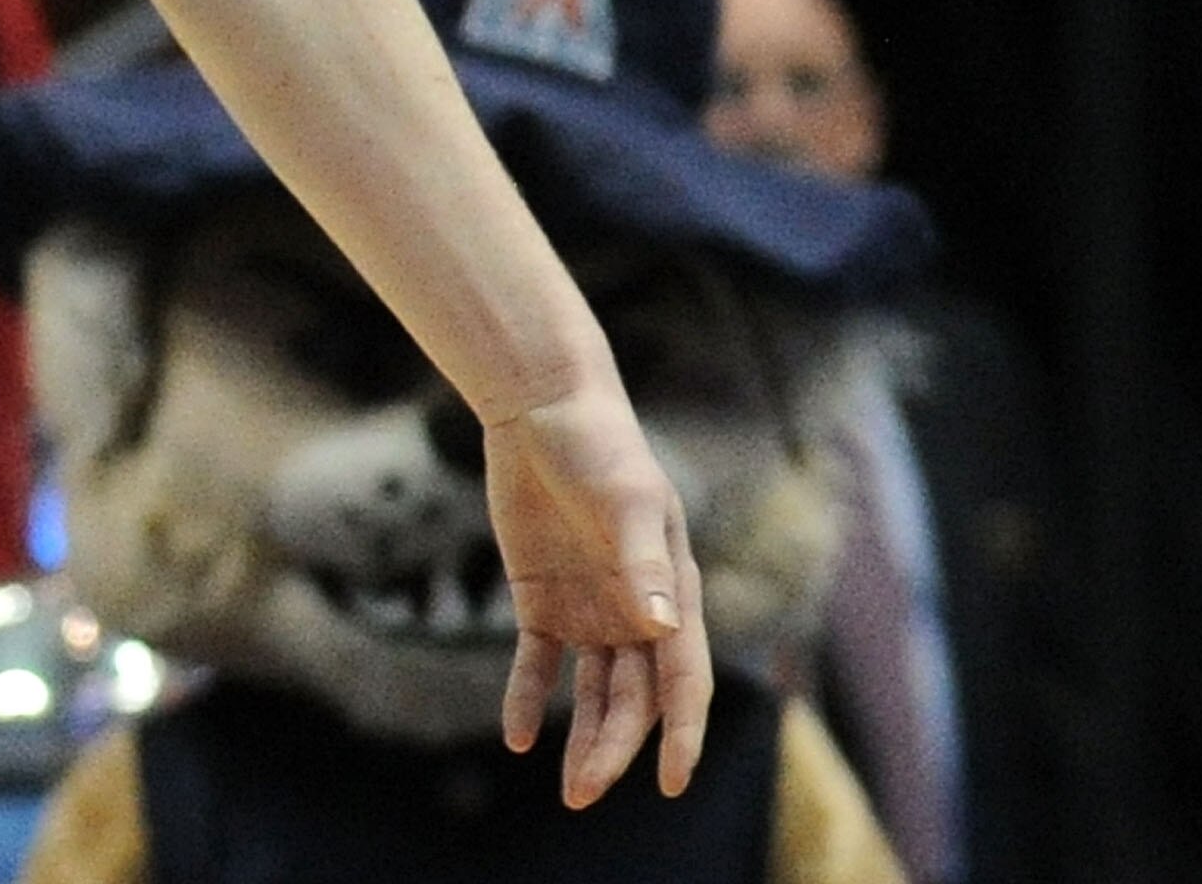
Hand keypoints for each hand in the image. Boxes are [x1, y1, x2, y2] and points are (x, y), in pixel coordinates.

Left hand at [483, 381, 710, 806]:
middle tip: (586, 792)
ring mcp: (589, 608)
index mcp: (672, 592)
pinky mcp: (540, 599)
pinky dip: (526, 699)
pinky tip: (518, 739)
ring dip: (582, 738)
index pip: (683, 677)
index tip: (673, 782)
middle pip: (633, 697)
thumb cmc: (600, 447)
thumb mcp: (625, 501)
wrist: (541, 410)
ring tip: (570, 790)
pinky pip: (537, 663)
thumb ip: (644, 563)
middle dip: (615, 748)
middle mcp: (636, 610)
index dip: (682, 732)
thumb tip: (664, 627)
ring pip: (591, 692)